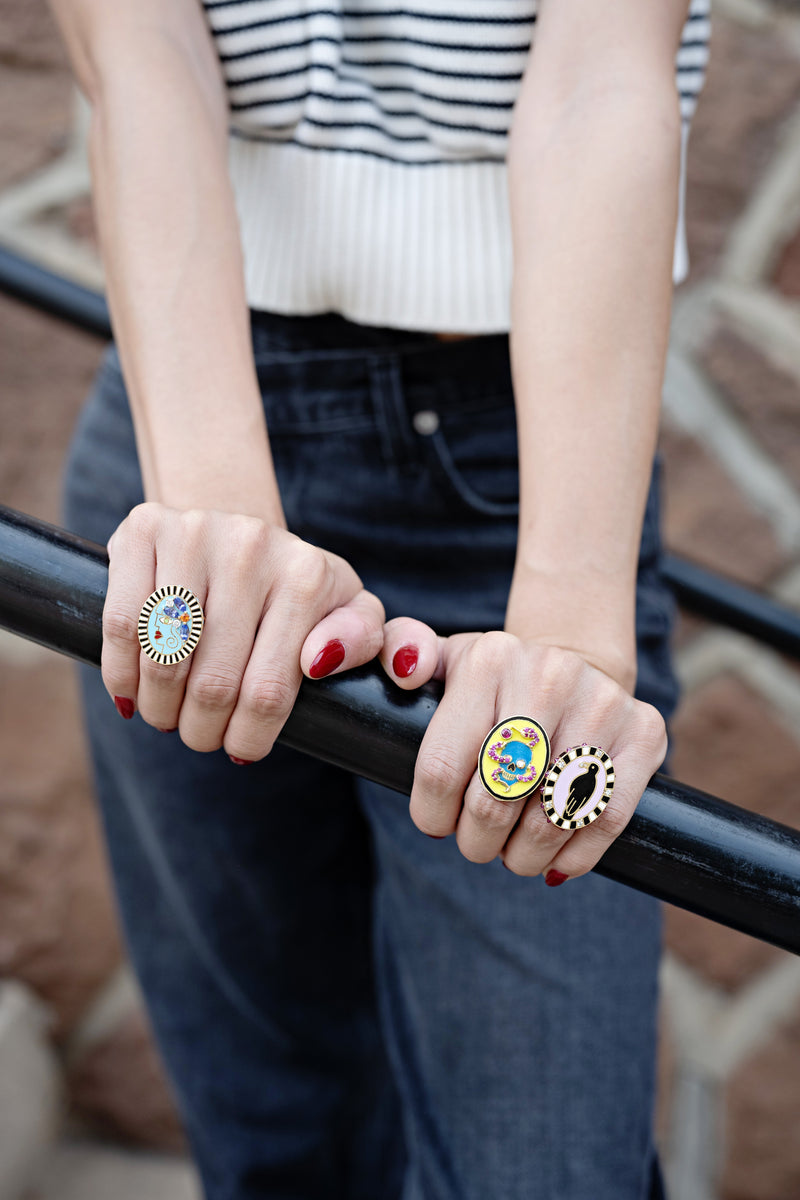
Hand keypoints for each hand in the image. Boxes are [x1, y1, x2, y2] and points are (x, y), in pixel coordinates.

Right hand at [102, 503, 384, 759]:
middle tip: (201, 737)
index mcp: (312, 576)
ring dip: (160, 709)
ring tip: (168, 719)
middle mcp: (255, 546)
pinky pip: (122, 624)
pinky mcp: (146, 528)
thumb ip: (371, 644)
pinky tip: (133, 693)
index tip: (242, 750)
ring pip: (163, 658)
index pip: (269, 691)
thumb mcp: (351, 615)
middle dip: (201, 731)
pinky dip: (122, 674)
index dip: (249, 738)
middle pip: (212, 683)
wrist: (243, 532)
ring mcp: (197, 532)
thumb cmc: (301, 593)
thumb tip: (323, 661)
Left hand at [380, 623, 666, 879]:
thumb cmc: (494, 680)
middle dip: (477, 840)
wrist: (574, 663)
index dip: (433, 814)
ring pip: (551, 818)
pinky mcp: (644, 733)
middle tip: (476, 844)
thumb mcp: (444, 658)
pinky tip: (554, 860)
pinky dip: (575, 856)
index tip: (436, 823)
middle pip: (496, 799)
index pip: (441, 767)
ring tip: (511, 853)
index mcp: (489, 660)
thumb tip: (405, 669)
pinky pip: (606, 819)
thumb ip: (400, 648)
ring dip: (523, 855)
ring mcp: (602, 704)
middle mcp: (549, 675)